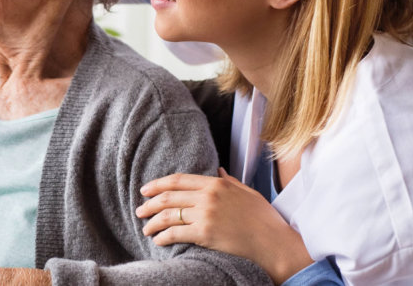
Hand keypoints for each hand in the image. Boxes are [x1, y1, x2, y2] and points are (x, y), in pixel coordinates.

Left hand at [137, 168, 313, 284]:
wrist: (273, 242)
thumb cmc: (263, 218)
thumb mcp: (247, 192)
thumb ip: (230, 181)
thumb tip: (218, 170)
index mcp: (217, 184)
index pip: (178, 180)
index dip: (158, 184)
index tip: (145, 190)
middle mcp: (208, 196)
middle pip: (168, 197)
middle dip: (149, 204)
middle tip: (140, 210)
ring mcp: (205, 215)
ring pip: (168, 216)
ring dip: (152, 223)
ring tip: (145, 228)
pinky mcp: (205, 234)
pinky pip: (175, 233)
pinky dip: (163, 237)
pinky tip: (159, 240)